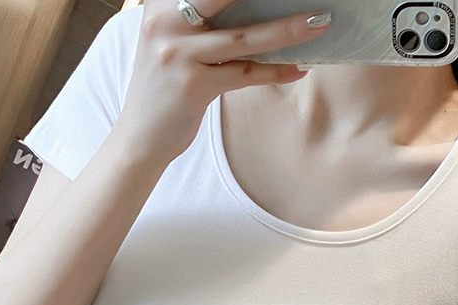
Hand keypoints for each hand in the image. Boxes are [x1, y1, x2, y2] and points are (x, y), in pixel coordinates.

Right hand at [116, 0, 331, 159]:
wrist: (139, 138)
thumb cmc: (164, 90)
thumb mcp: (172, 43)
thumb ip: (201, 21)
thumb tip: (259, 11)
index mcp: (161, 3)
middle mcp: (166, 22)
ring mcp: (178, 54)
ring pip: (244, 37)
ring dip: (287, 31)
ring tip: (318, 24)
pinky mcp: (193, 86)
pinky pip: (244, 74)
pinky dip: (273, 72)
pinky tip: (297, 70)